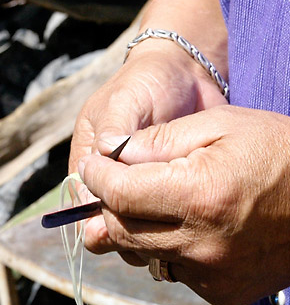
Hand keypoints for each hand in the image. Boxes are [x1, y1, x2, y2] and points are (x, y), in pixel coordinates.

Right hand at [69, 39, 226, 255]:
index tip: (120, 223)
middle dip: (125, 228)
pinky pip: (165, 218)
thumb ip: (114, 131)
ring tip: (170, 228)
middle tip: (149, 230)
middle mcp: (113, 177)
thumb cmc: (149, 82)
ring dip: (150, 231)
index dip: (98, 216)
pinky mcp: (171, 189)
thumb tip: (101, 165)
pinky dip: (172, 224)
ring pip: (138, 224)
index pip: (85, 199)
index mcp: (91, 157)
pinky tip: (187, 225)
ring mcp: (143, 185)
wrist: (189, 74)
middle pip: (111, 218)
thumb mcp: (126, 101)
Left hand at [77, 105, 289, 304]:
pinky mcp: (225, 295)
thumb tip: (113, 155)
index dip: (97, 176)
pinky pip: (177, 272)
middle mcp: (201, 246)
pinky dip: (174, 250)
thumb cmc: (284, 151)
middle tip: (120, 182)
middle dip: (111, 204)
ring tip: (166, 201)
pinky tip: (199, 228)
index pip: (117, 194)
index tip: (94, 164)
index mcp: (199, 197)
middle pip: (121, 231)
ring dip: (142, 228)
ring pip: (146, 255)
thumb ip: (161, 141)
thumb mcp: (222, 125)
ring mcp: (213, 277)